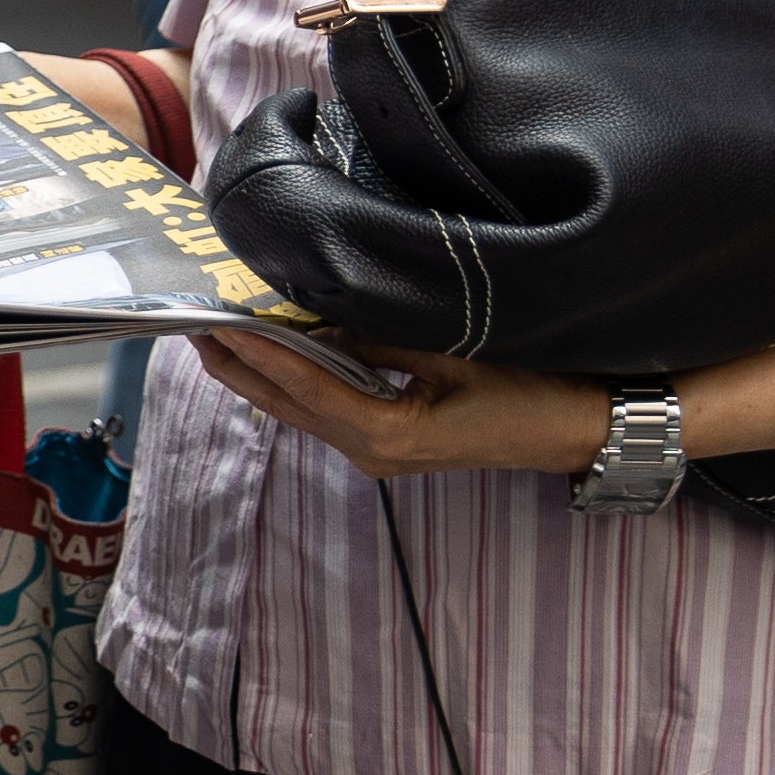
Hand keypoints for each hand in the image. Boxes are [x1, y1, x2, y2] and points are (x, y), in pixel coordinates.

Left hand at [189, 337, 606, 481]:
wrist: (581, 426)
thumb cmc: (531, 388)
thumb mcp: (454, 352)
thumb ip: (381, 340)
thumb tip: (317, 322)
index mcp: (388, 434)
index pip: (306, 387)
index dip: (259, 353)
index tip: (217, 323)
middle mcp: (373, 451)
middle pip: (289, 405)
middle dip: (240, 367)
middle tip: (194, 327)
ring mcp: (380, 452)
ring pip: (303, 409)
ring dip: (262, 374)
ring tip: (222, 336)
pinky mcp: (390, 442)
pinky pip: (329, 407)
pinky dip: (298, 378)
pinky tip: (279, 352)